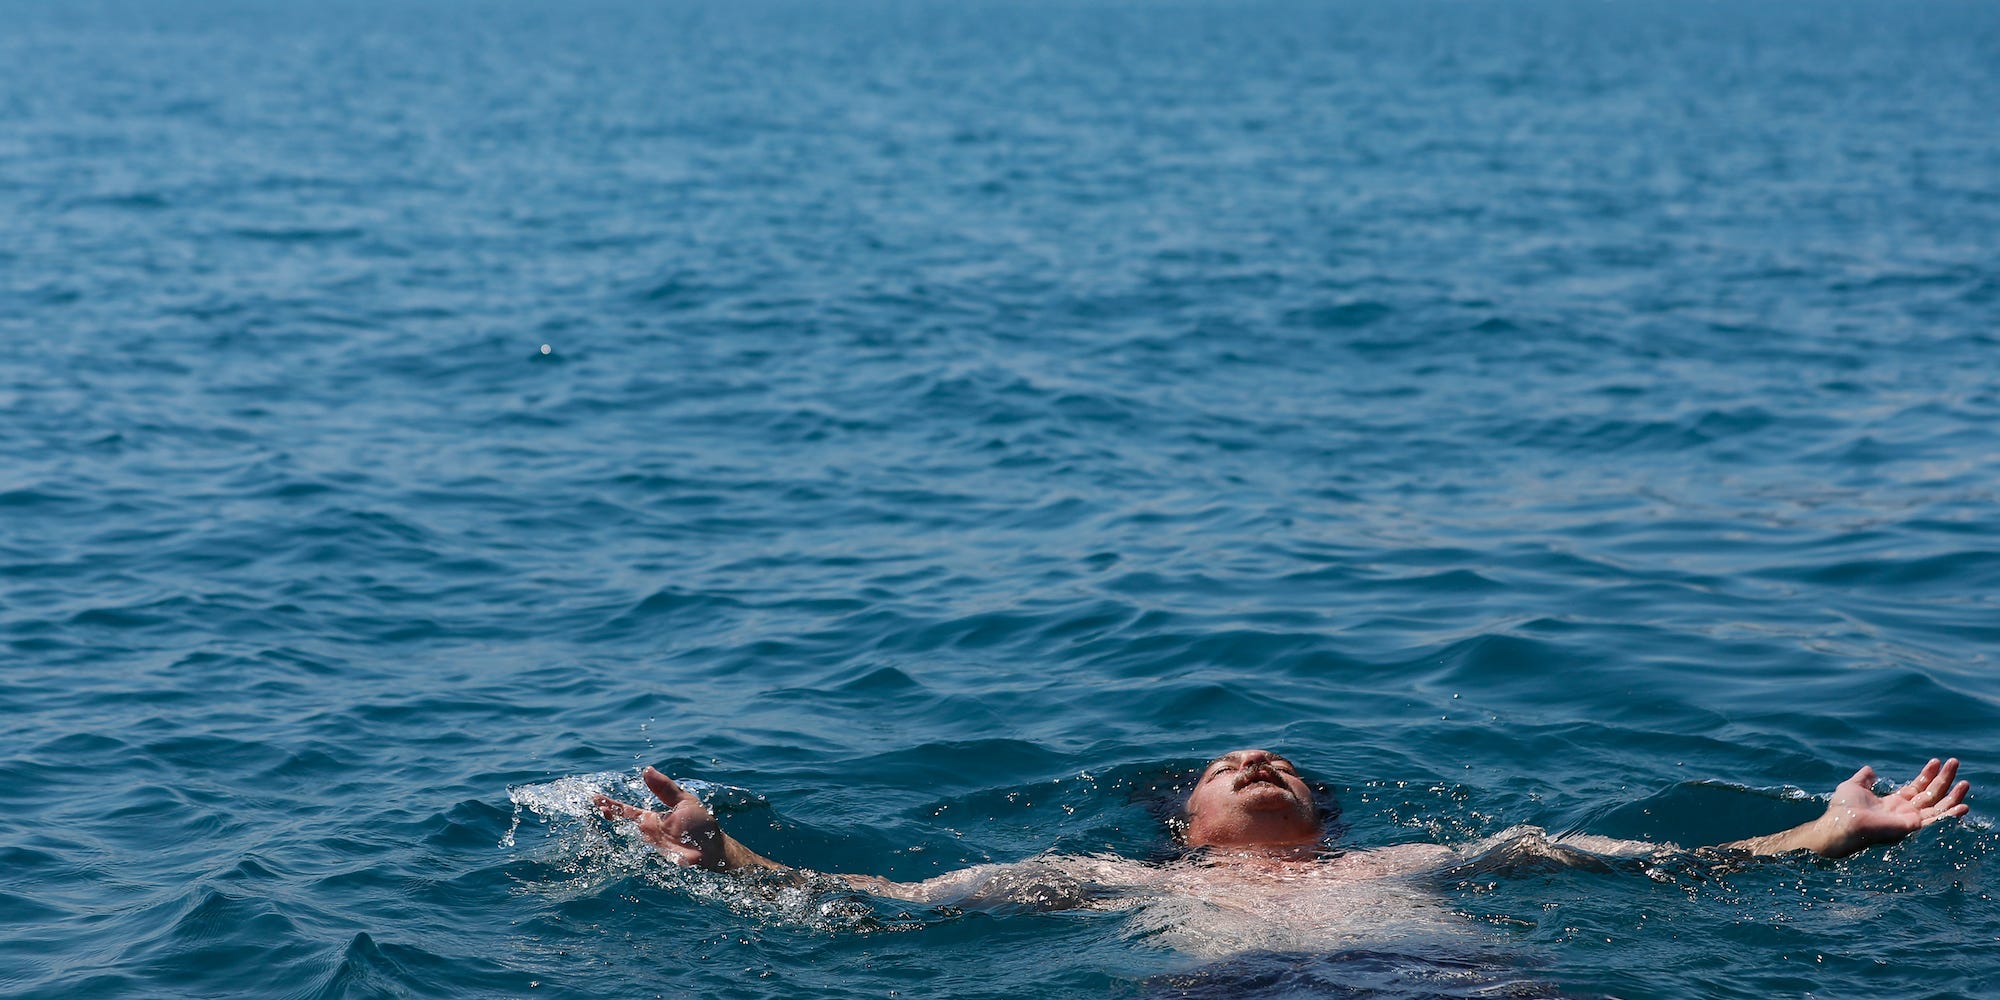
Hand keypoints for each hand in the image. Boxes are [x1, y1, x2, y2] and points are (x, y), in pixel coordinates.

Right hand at [593, 767, 731, 868]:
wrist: (715, 849)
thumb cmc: (700, 824)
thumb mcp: (683, 801)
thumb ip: (665, 789)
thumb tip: (647, 769)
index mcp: (652, 818)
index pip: (627, 810)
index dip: (612, 804)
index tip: (595, 797)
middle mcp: (649, 831)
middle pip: (625, 822)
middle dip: (610, 812)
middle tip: (597, 805)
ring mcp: (654, 845)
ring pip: (631, 837)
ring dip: (617, 825)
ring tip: (604, 812)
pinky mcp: (662, 856)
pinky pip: (643, 854)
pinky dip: (631, 851)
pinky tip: (627, 835)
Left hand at [1815, 758, 1969, 858]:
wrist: (1841, 823)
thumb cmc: (1843, 808)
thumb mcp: (1853, 787)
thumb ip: (1864, 779)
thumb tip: (1870, 770)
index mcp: (1893, 803)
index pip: (1917, 787)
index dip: (1927, 774)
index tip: (1936, 761)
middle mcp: (1905, 812)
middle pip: (1931, 794)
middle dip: (1944, 779)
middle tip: (1955, 762)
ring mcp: (1910, 820)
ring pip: (1938, 807)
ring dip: (1954, 796)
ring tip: (1965, 782)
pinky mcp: (1912, 827)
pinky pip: (1936, 821)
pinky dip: (1951, 815)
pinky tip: (1964, 807)